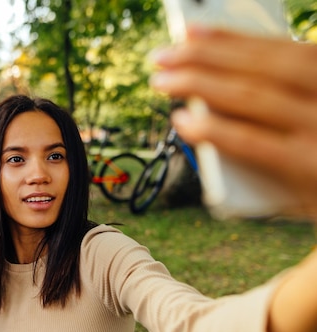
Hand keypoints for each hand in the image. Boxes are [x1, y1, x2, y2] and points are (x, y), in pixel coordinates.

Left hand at [149, 27, 316, 218]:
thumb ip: (283, 103)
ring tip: (162, 81)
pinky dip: (214, 129)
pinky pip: (251, 142)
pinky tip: (182, 122)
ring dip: (200, 84)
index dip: (233, 38)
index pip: (282, 50)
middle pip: (262, 67)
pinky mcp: (308, 168)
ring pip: (253, 96)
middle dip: (206, 57)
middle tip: (162, 56)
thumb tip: (217, 89)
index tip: (190, 31)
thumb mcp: (309, 123)